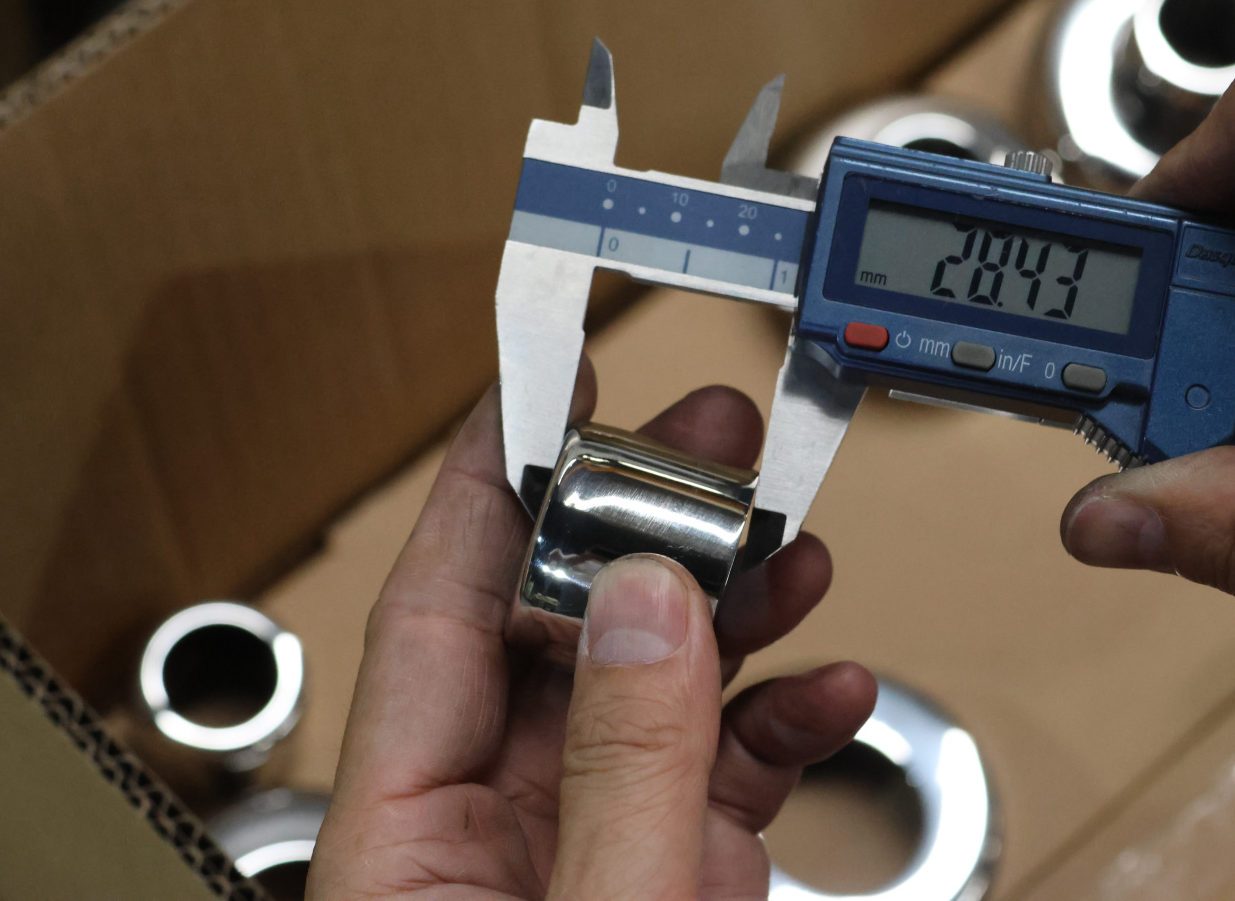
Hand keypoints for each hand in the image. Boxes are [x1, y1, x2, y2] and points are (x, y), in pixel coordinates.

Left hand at [307, 361, 875, 898]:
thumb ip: (617, 771)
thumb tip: (645, 603)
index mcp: (405, 829)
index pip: (432, 608)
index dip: (485, 479)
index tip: (543, 383)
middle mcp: (490, 818)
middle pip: (557, 620)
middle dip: (645, 520)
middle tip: (718, 441)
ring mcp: (586, 844)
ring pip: (649, 680)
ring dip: (729, 609)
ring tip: (794, 553)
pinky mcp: (667, 876)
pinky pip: (719, 768)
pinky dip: (778, 721)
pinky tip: (830, 689)